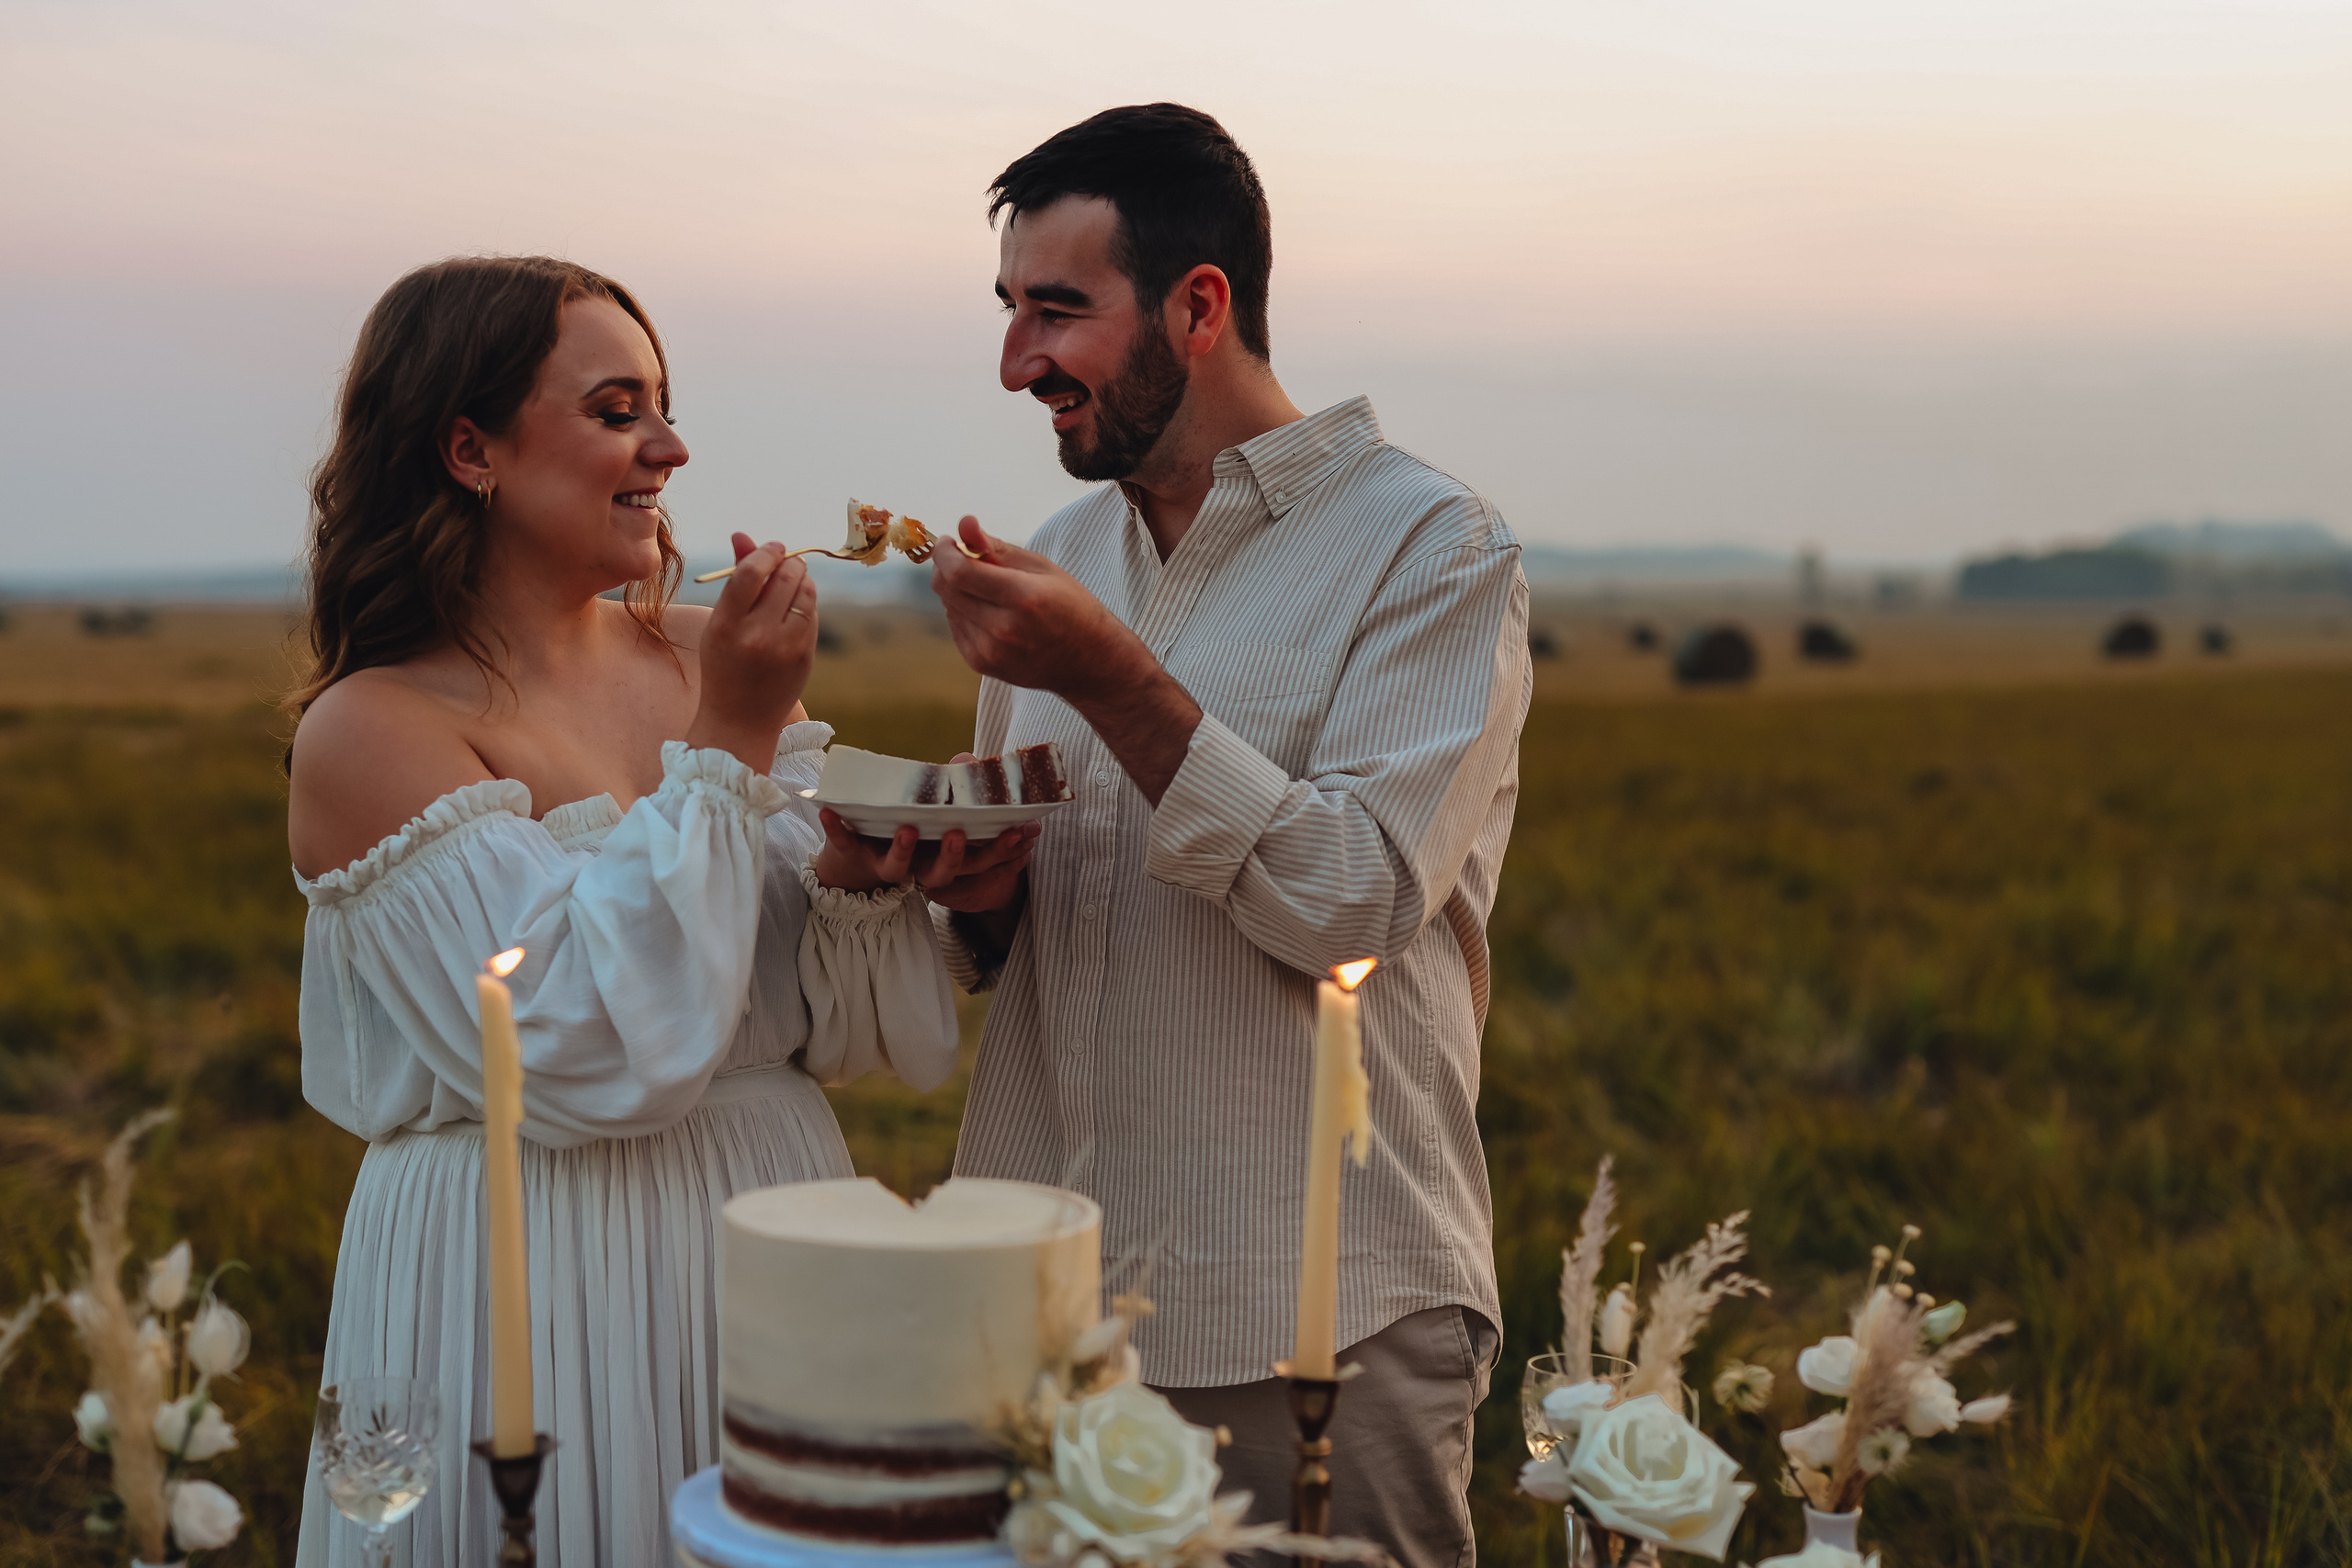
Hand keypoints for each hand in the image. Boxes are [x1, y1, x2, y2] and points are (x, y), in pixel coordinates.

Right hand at [686, 533, 817, 769]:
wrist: (740, 720)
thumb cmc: (724, 665)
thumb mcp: (719, 623)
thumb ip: (735, 579)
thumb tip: (742, 535)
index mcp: (726, 626)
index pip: (750, 573)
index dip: (765, 552)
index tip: (772, 546)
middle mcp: (757, 636)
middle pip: (784, 578)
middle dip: (788, 562)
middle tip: (785, 560)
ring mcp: (785, 647)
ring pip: (805, 592)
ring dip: (801, 578)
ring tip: (790, 580)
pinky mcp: (805, 655)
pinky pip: (812, 614)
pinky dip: (806, 602)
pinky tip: (795, 607)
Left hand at [812, 809, 1039, 908]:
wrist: (853, 860)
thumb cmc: (906, 825)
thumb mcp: (935, 809)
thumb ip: (956, 790)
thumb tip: (972, 763)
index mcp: (943, 857)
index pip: (981, 858)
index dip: (1004, 848)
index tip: (1025, 830)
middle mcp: (918, 867)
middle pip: (944, 872)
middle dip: (955, 856)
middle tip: (958, 834)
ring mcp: (885, 864)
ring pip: (898, 870)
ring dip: (903, 852)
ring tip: (906, 830)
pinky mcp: (853, 855)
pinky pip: (844, 844)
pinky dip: (836, 829)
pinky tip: (828, 811)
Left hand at [929, 517, 1153, 700]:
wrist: (1088, 660)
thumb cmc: (1070, 605)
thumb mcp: (1041, 567)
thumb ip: (997, 546)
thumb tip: (964, 522)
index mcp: (1023, 597)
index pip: (959, 572)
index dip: (945, 552)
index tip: (947, 541)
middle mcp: (1003, 628)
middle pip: (947, 589)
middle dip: (947, 567)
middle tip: (963, 557)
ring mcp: (991, 651)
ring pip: (949, 607)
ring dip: (958, 591)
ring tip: (989, 590)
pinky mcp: (983, 664)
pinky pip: (956, 627)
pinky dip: (964, 613)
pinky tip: (991, 612)